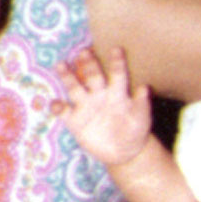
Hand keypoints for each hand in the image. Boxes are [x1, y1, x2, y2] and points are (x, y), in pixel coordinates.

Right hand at [55, 47, 152, 167]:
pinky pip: (64, 112)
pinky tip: (55, 104)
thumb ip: (142, 103)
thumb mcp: (141, 119)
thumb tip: (145, 88)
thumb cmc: (135, 131)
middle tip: (84, 52)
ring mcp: (86, 106)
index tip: (116, 49)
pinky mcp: (75, 121)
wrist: (123, 152)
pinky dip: (58, 107)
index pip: (117, 74)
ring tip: (61, 65)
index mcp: (117, 92)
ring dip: (67, 77)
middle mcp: (99, 95)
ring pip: (74, 88)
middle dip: (88, 64)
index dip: (117, 62)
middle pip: (92, 76)